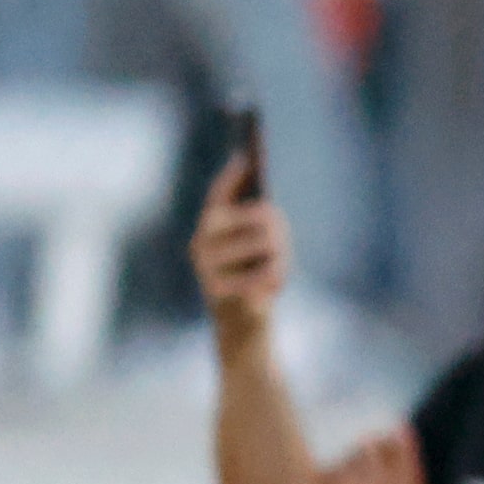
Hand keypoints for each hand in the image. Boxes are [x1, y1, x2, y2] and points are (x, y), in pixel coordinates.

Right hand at [190, 152, 289, 348]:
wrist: (240, 327)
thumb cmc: (252, 279)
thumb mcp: (255, 249)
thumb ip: (255, 225)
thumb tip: (267, 204)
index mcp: (208, 229)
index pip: (219, 194)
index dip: (232, 176)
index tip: (246, 156)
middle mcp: (200, 243)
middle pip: (258, 216)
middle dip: (278, 228)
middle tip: (282, 241)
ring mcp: (206, 266)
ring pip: (265, 243)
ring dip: (281, 256)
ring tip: (278, 270)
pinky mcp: (216, 290)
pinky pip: (262, 273)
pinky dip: (274, 280)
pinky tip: (273, 290)